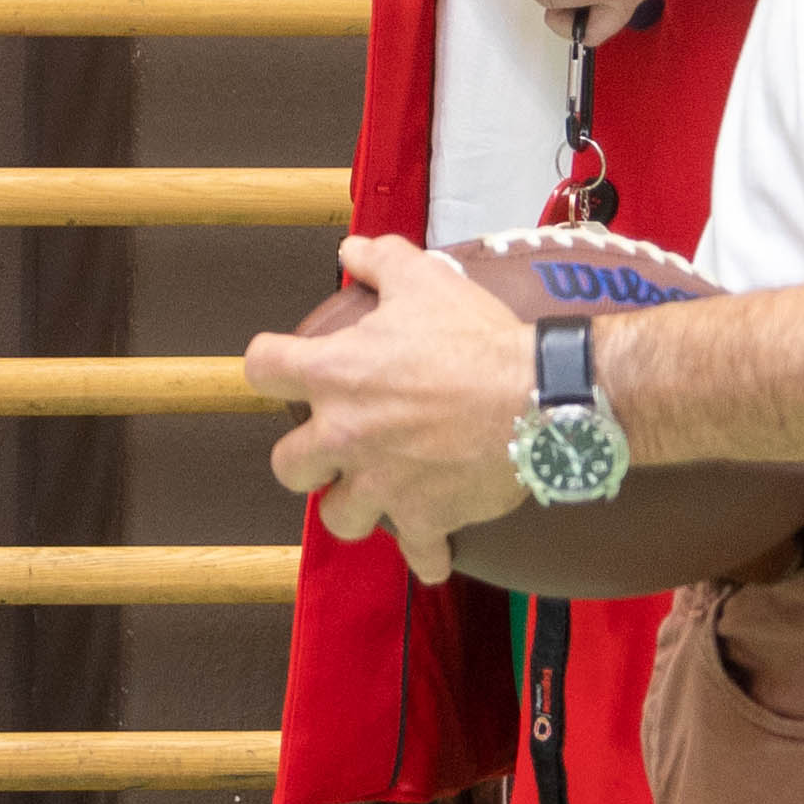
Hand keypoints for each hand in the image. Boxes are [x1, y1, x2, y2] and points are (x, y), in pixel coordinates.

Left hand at [241, 233, 543, 584]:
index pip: (261, 368)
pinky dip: (426, 552)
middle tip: (333, 448)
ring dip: (353, 506)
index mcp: (333, 374)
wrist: (542, 396)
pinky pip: (417, 553)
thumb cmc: (477, 337)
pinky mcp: (425, 518)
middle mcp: (344, 436)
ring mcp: (382, 484)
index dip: (270, 365)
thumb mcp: (425, 280)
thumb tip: (351, 251)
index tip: (286, 369)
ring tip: (374, 493)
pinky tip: (433, 546)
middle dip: (305, 460)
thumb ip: (380, 261)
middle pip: (287, 465)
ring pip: (338, 518)